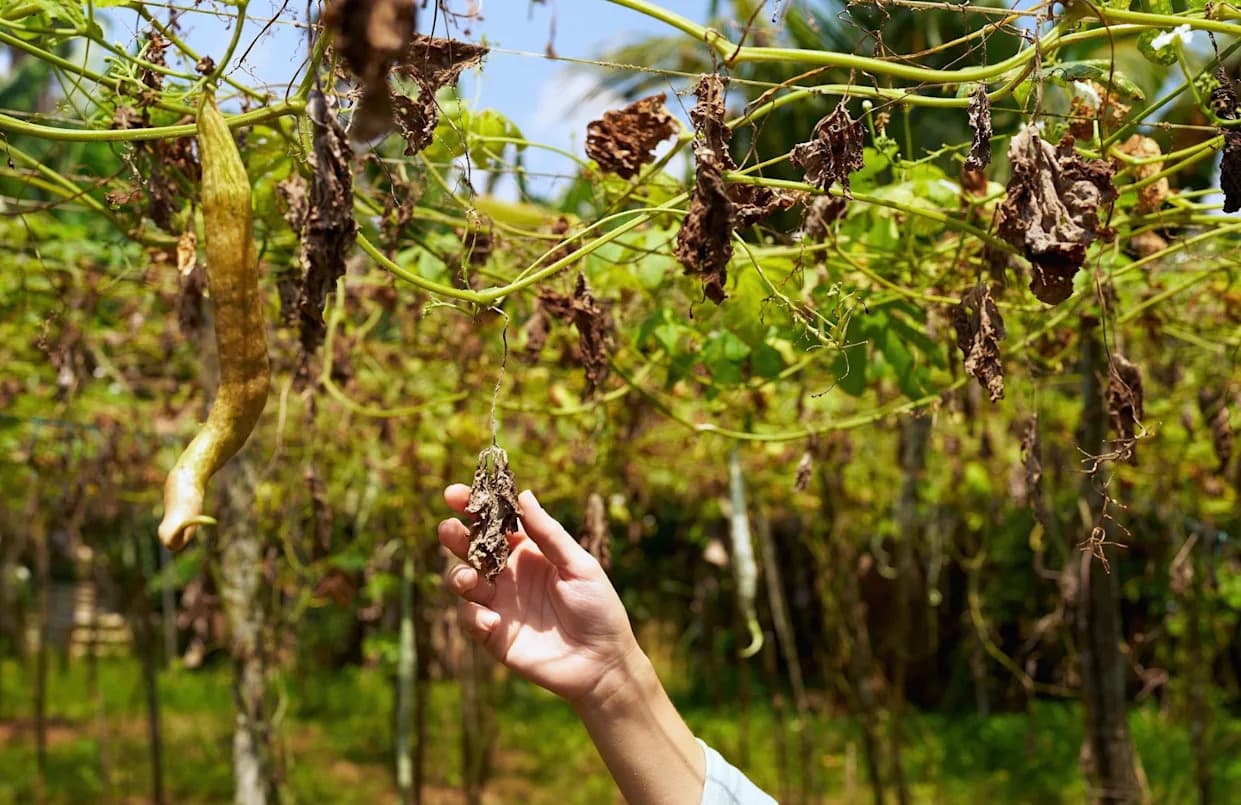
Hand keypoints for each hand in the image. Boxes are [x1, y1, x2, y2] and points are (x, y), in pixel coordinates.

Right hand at [439, 485, 642, 707]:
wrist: (602, 662)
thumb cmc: (598, 609)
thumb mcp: (580, 566)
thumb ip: (549, 535)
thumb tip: (524, 494)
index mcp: (529, 552)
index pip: (495, 524)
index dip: (474, 507)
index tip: (456, 495)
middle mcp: (508, 575)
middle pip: (472, 549)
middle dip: (456, 536)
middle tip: (449, 529)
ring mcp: (499, 604)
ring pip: (463, 582)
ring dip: (459, 576)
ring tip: (469, 578)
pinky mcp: (493, 635)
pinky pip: (469, 619)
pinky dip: (472, 616)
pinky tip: (491, 620)